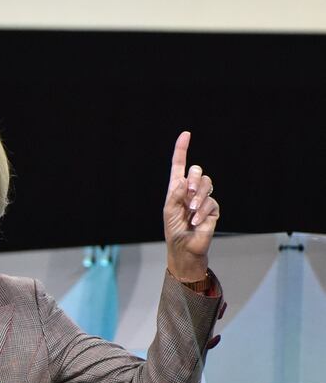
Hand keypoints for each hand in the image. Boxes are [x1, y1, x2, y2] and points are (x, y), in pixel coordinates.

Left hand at [163, 132, 219, 280]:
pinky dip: (203, 212)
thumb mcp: (169, 210)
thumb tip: (185, 180)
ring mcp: (203, 199)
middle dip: (194, 179)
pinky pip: (212, 202)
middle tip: (189, 192)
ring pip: (207, 184)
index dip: (182, 149)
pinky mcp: (213, 209)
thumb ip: (175, 194)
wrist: (185, 248)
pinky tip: (196, 222)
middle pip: (198, 171)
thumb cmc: (174, 229)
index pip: (179, 165)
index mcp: (177, 188)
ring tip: (191, 211)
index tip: (186, 135)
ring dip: (198, 197)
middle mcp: (190, 191)